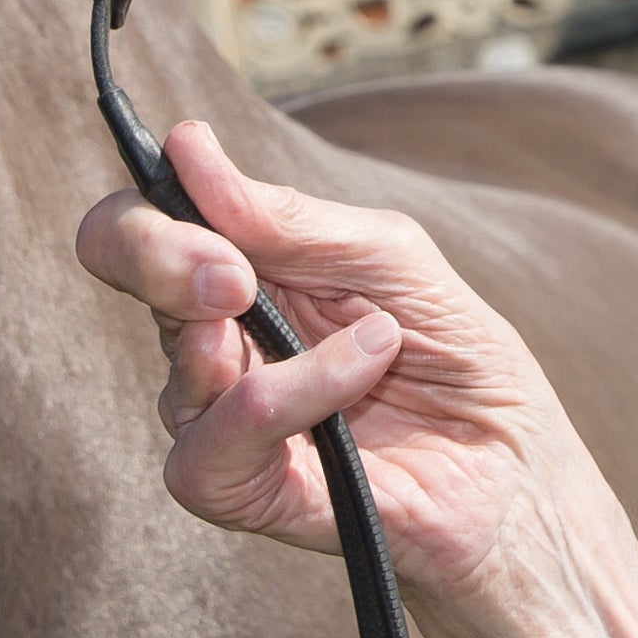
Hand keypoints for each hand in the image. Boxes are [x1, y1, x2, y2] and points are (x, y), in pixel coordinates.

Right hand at [75, 123, 637, 637]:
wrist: (514, 465)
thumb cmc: (453, 355)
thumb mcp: (386, 256)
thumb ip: (285, 216)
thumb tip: (188, 146)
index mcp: (241, 271)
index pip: (141, 223)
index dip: (146, 210)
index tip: (196, 198)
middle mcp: (214, 340)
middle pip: (123, 273)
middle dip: (159, 255)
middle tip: (229, 274)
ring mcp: (223, 418)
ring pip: (178, 367)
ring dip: (256, 342)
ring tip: (369, 339)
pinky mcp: (245, 491)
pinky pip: (213, 448)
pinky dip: (288, 400)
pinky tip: (360, 378)